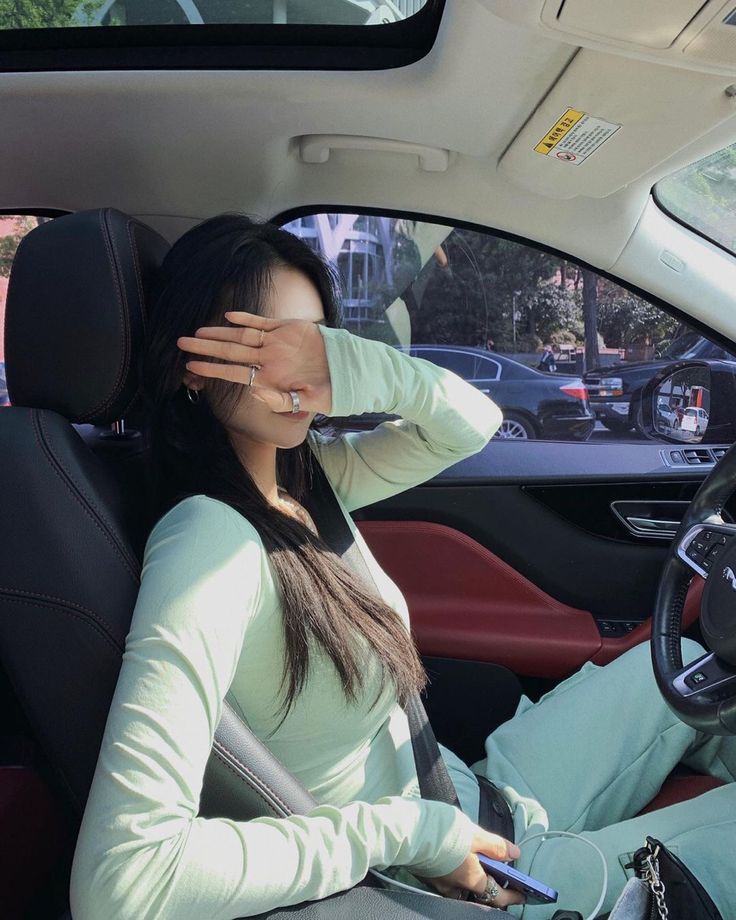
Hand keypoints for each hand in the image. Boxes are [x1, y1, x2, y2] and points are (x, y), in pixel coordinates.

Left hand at [177, 311, 331, 414]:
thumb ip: (281, 401)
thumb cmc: (327, 391)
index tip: (191, 367)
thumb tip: (254, 392)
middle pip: (230, 351)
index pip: (233, 372)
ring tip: (197, 331)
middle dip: (205, 347)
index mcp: (268, 378)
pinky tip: (228, 316)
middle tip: (181, 343)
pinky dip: (246, 319)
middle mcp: (267, 359)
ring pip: (241, 336)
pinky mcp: (287, 328)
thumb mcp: (307, 403)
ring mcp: (275, 343)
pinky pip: (262, 323)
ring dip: (219, 333)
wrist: (347, 371)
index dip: (212, 368)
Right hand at [419, 828, 524, 906]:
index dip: (513, 895)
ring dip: (470, 879)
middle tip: (498, 874)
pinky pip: (446, 879)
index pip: (498, 896)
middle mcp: (455, 887)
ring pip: (460, 888)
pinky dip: (455, 872)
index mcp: (471, 880)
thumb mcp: (475, 834)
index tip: (523, 894)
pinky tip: (454, 857)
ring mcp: (439, 883)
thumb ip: (495, 845)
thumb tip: (514, 854)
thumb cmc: (441, 833)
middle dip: (489, 886)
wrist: (406, 830)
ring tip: (476, 862)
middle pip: (477, 893)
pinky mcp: (426, 875)